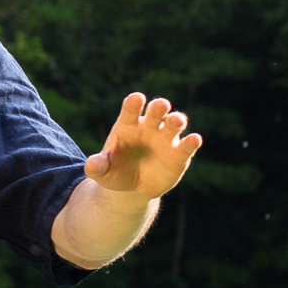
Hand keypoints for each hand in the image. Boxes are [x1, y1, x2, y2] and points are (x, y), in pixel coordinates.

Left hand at [85, 93, 201, 198]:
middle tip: (160, 105)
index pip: (130, 109)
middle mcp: (149, 127)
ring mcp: (165, 139)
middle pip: (155, 112)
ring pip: (173, 125)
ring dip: (176, 121)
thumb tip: (92, 165)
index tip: (136, 98)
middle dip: (158, 108)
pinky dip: (191, 142)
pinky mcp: (179, 155)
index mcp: (128, 124)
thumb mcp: (103, 173)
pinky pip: (186, 147)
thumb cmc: (116, 172)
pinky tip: (194, 139)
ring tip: (176, 120)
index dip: (134, 103)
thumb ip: (97, 167)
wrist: (133, 189)